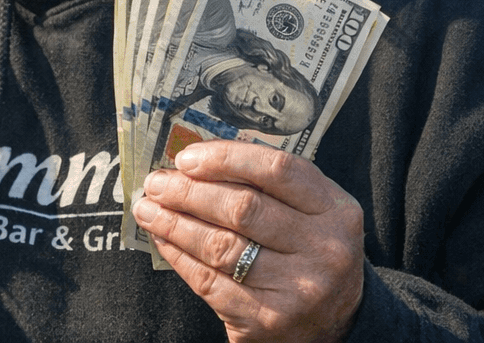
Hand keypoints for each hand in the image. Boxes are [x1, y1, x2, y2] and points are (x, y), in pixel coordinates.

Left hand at [131, 141, 364, 341]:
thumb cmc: (307, 253)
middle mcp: (324, 249)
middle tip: (156, 184)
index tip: (186, 157)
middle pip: (243, 208)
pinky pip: (209, 280)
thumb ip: (266, 186)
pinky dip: (178, 256)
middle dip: (188, 192)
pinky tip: (162, 239)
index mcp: (336, 211)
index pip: (277, 170)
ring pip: (220, 245)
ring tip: (147, 209)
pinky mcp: (268, 320)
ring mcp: (298, 288)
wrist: (333, 325)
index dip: (225, 158)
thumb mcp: (309, 214)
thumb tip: (194, 161)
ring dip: (174, 223)